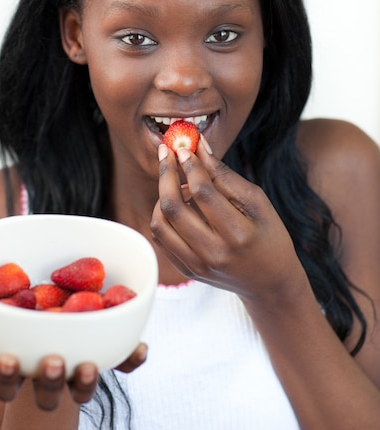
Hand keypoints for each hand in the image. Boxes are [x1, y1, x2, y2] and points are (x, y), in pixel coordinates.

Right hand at [0, 270, 146, 409]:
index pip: (7, 383)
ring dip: (86, 381)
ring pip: (82, 387)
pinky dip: (131, 358)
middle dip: (51, 382)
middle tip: (54, 362)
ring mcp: (79, 368)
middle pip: (49, 392)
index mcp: (20, 367)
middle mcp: (50, 375)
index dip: (6, 378)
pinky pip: (121, 363)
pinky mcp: (107, 355)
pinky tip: (140, 348)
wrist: (56, 323)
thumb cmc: (20, 318)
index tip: (7, 360)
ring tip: (88, 364)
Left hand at [151, 136, 305, 304]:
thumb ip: (225, 175)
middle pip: (173, 207)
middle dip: (166, 173)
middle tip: (166, 152)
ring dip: (161, 195)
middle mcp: (214, 253)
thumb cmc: (268, 236)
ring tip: (173, 181)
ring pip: (160, 223)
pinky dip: (162, 215)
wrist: (269, 282)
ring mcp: (197, 265)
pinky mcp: (187, 271)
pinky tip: (173, 203)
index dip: (190, 165)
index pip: (203, 192)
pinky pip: (161, 238)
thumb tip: (199, 147)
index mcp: (238, 234)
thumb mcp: (257, 202)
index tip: (185, 148)